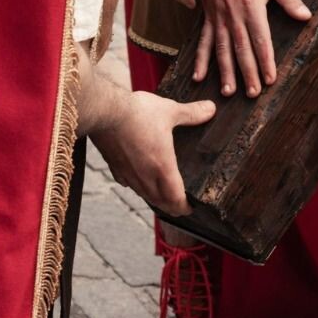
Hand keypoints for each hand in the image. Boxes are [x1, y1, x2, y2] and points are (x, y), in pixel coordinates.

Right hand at [93, 91, 214, 217]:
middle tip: (180, 207)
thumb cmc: (138, 113)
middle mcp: (144, 176)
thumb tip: (211, 109)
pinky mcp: (114, 166)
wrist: (105, 111)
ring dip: (155, 199)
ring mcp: (128, 173)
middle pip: (160, 201)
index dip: (184, 207)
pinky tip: (138, 181)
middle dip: (172, 207)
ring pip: (144, 194)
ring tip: (163, 197)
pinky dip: (136, 186)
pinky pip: (127, 184)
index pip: (175, 198)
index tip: (191, 209)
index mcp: (162, 167)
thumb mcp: (170, 111)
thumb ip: (192, 113)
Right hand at [196, 0, 310, 96]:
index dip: (265, 60)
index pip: (260, 39)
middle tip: (254, 93)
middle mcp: (232, 14)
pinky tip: (198, 76)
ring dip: (225, 72)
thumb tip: (306, 16)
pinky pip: (202, 41)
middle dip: (248, 72)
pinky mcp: (206, 16)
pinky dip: (200, 59)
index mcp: (250, 5)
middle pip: (241, 49)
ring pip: (221, 49)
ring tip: (229, 92)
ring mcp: (217, 16)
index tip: (270, 78)